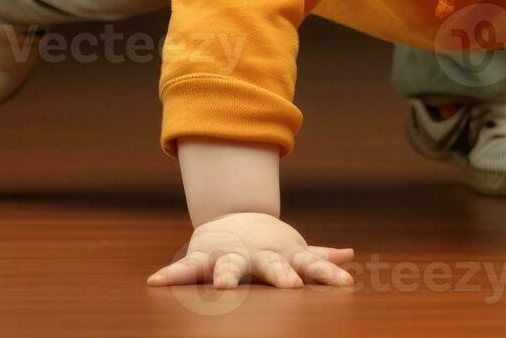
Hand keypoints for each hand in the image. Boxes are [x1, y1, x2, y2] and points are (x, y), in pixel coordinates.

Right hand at [146, 212, 355, 288]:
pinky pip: (186, 268)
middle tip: (292, 287)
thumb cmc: (267, 245)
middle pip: (273, 266)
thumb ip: (318, 257)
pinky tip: (155, 282)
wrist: (232, 217)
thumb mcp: (293, 250)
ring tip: (224, 288)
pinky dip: (171, 274)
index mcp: (284, 256)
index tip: (344, 283)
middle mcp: (258, 256)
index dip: (328, 274)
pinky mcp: (203, 257)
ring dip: (227, 276)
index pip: (312, 266)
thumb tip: (350, 255)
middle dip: (282, 276)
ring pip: (230, 267)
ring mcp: (231, 255)